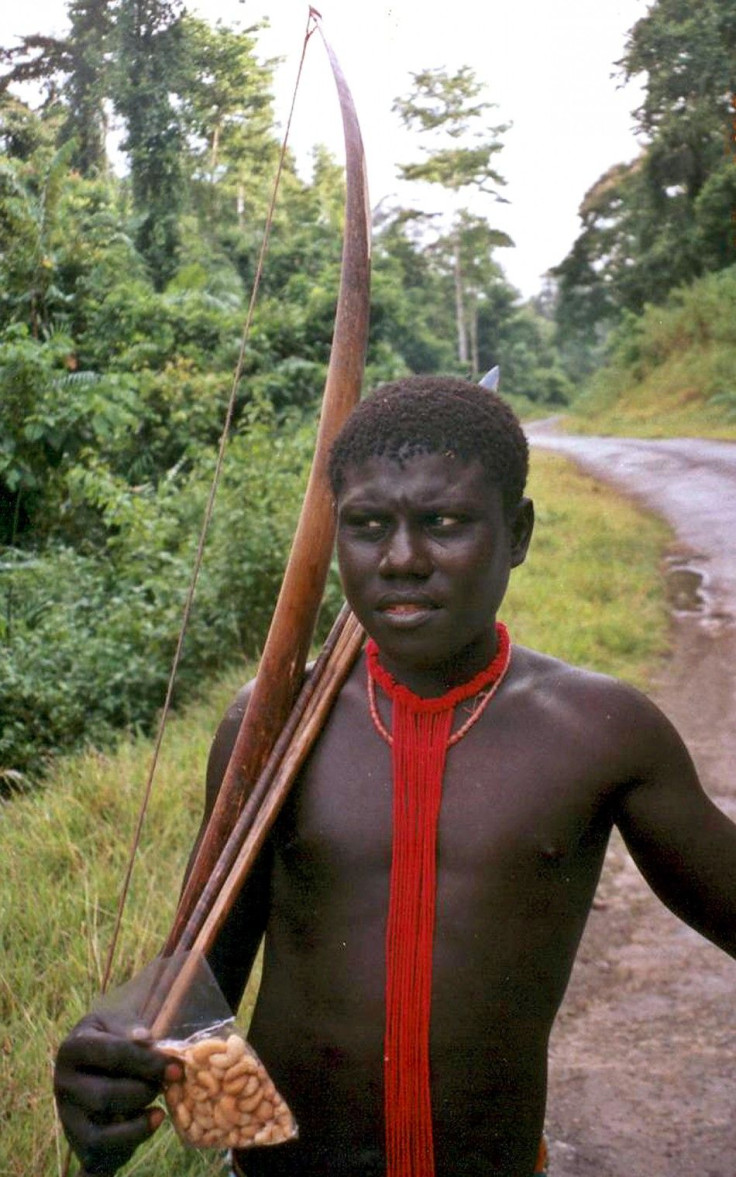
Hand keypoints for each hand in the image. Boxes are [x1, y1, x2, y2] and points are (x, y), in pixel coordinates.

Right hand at [54, 1013, 182, 1174]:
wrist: (98, 1071)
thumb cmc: (113, 1040)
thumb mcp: (118, 1024)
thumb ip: (130, 1028)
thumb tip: (144, 1038)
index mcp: (72, 1048)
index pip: (110, 1055)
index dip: (146, 1061)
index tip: (175, 1068)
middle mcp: (63, 1083)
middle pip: (105, 1095)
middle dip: (144, 1090)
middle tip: (166, 1083)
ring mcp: (68, 1115)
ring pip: (103, 1126)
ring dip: (139, 1112)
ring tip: (158, 1098)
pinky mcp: (79, 1139)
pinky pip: (105, 1146)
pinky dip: (135, 1134)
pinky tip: (156, 1117)